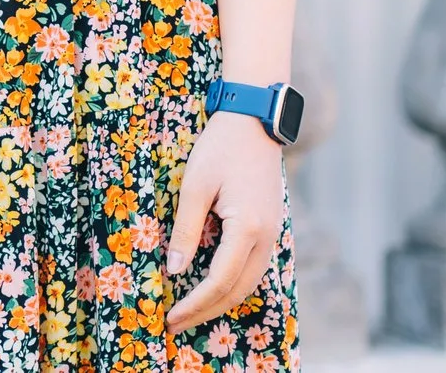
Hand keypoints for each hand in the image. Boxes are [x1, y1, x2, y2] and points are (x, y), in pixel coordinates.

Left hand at [164, 112, 284, 333]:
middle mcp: (267, 238)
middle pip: (238, 291)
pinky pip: (254, 268)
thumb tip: (174, 270)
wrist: (255, 121)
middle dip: (206, 311)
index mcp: (247, 228)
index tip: (171, 316)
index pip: (219, 281)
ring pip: (249, 283)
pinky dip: (233, 285)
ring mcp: (273, 234)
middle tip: (176, 323)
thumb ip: (186, 231)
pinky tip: (213, 287)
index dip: (194, 303)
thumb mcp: (195, 186)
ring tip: (191, 311)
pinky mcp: (271, 228)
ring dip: (221, 301)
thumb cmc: (220, 148)